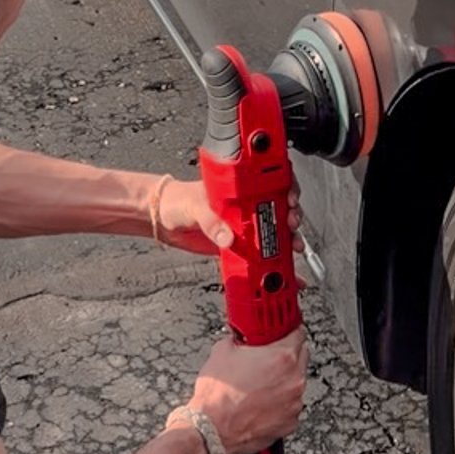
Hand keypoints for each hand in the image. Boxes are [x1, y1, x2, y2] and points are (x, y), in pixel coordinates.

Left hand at [153, 177, 302, 256]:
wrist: (162, 221)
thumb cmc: (176, 201)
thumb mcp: (194, 206)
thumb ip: (211, 221)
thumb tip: (228, 237)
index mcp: (238, 187)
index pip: (270, 181)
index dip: (286, 187)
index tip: (290, 198)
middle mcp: (245, 204)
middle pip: (279, 206)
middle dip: (292, 215)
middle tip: (291, 224)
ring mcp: (244, 225)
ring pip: (274, 231)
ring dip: (288, 240)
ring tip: (293, 248)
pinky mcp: (239, 245)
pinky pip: (260, 254)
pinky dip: (275, 265)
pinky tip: (287, 272)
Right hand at [188, 328, 308, 453]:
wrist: (210, 430)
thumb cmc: (216, 395)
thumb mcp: (223, 350)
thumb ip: (240, 339)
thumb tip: (241, 338)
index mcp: (283, 357)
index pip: (298, 333)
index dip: (288, 330)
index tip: (283, 331)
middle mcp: (294, 380)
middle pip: (301, 357)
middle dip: (286, 354)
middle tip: (268, 356)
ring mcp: (294, 404)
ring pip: (295, 383)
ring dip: (283, 380)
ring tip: (260, 384)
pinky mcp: (290, 423)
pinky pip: (290, 406)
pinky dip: (280, 403)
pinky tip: (261, 402)